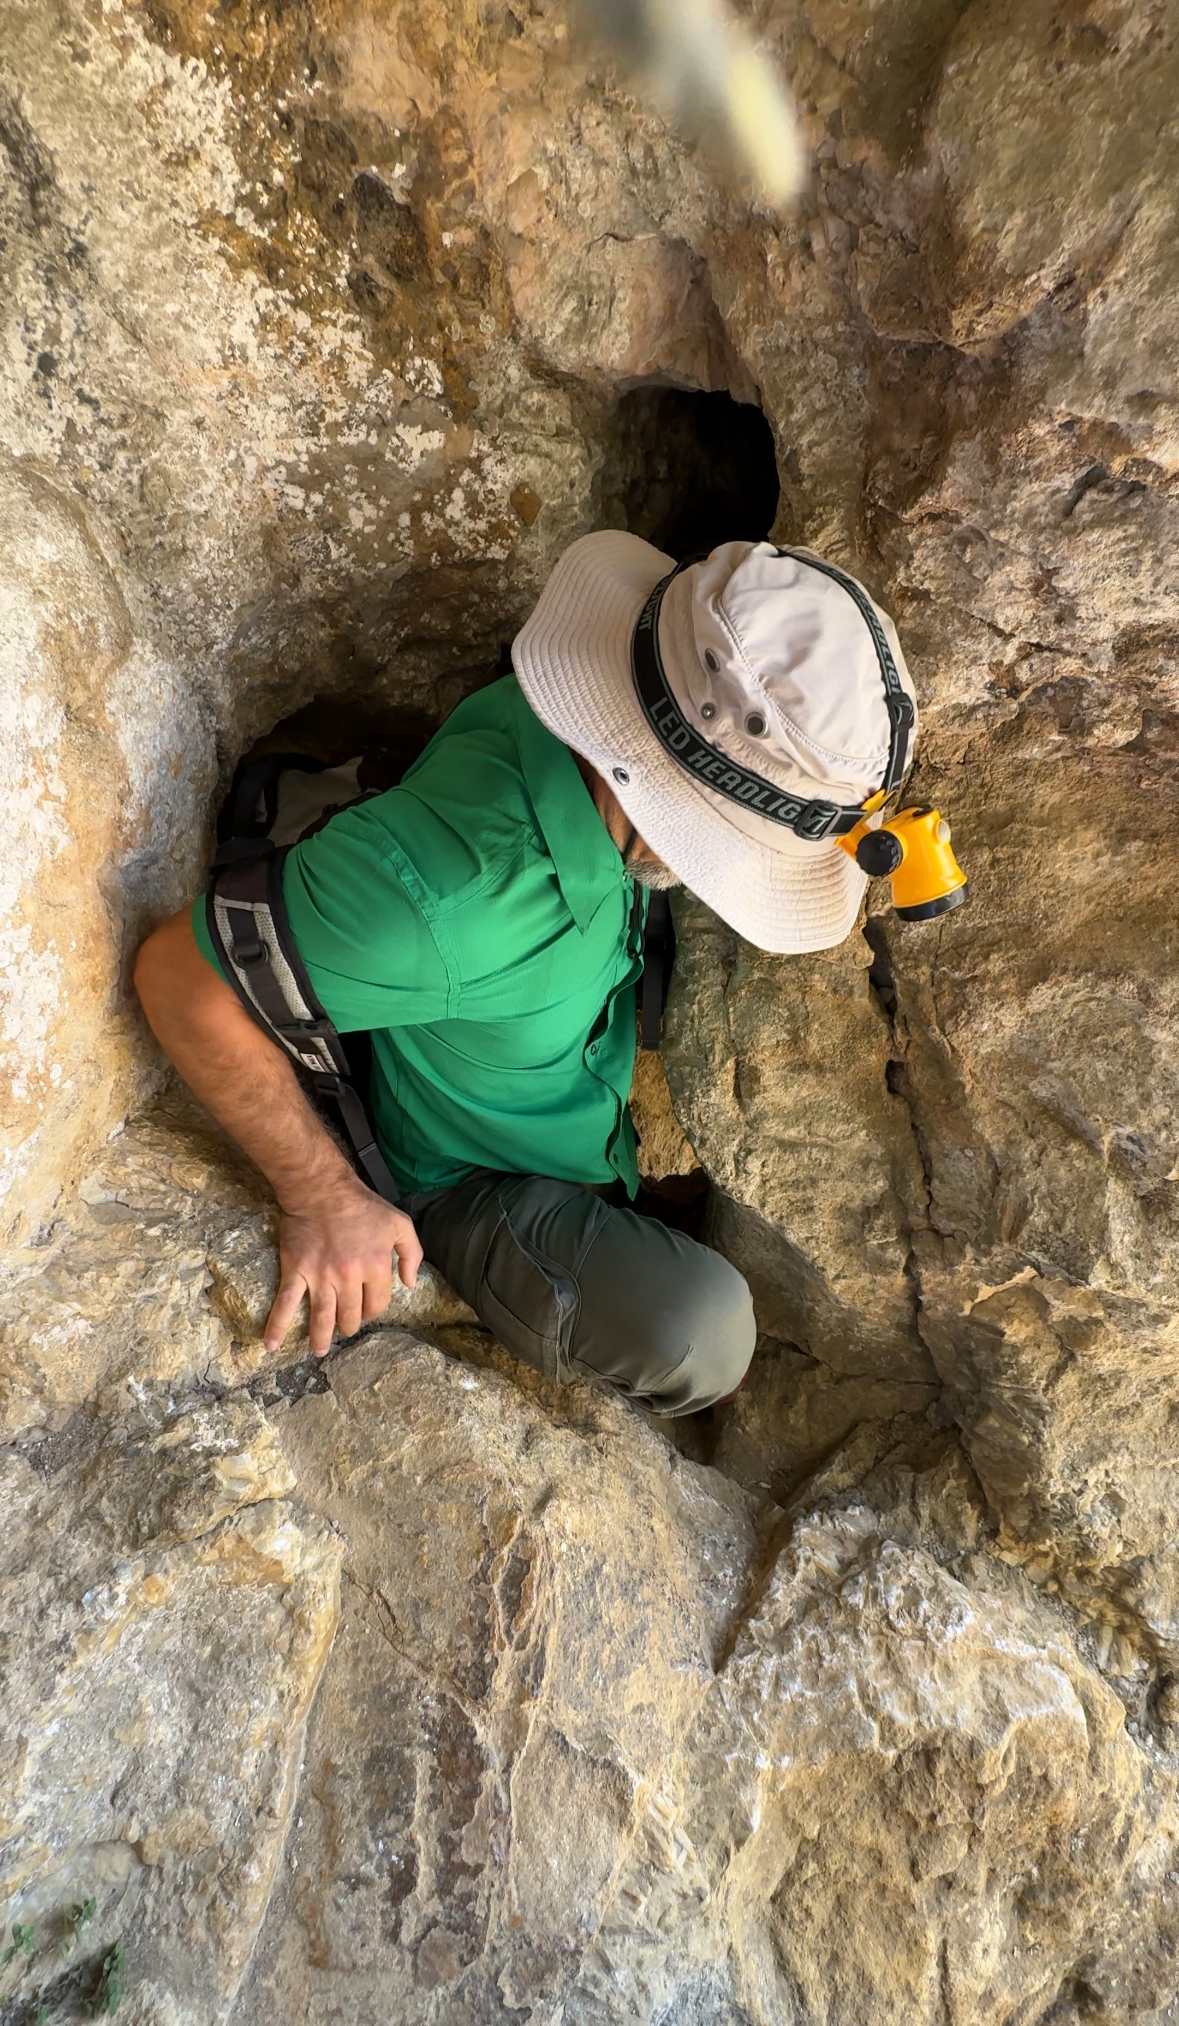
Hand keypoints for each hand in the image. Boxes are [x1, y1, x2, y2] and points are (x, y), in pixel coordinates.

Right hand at [264, 1176, 423, 1356]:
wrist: (321, 1189)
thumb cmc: (363, 1205)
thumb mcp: (399, 1223)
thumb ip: (412, 1254)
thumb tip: (410, 1284)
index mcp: (376, 1266)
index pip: (377, 1304)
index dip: (373, 1310)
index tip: (367, 1309)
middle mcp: (349, 1277)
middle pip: (351, 1316)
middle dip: (350, 1325)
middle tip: (345, 1327)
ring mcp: (320, 1277)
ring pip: (322, 1318)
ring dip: (321, 1338)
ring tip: (320, 1350)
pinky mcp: (296, 1272)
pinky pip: (285, 1304)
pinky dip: (277, 1326)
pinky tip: (271, 1345)